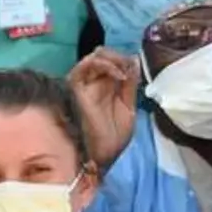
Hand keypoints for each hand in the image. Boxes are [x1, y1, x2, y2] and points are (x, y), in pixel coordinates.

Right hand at [69, 49, 139, 167]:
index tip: (136, 66)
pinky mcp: (76, 87)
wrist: (104, 155)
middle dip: (119, 57)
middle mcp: (93, 82)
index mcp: (106, 87)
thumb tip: (133, 60)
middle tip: (130, 67)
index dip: (125, 60)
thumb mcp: (128, 106)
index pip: (113, 61)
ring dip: (113, 59)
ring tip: (125, 72)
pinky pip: (84, 66)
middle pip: (103, 55)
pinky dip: (104, 65)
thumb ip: (130, 84)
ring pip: (94, 57)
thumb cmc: (114, 136)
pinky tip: (118, 76)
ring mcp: (84, 84)